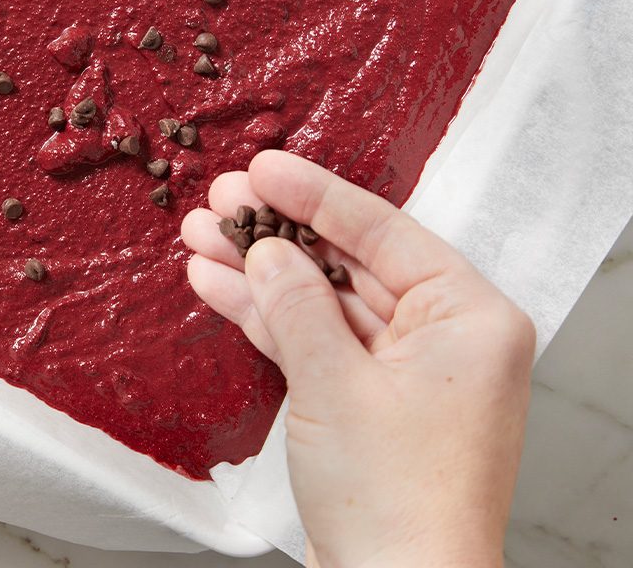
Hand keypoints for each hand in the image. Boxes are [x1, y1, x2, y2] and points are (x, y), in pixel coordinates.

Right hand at [182, 150, 534, 567]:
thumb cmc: (397, 501)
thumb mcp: (336, 383)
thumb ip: (296, 304)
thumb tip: (267, 247)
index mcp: (469, 318)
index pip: (383, 231)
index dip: (314, 195)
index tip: (262, 168)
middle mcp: (445, 338)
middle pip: (348, 263)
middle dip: (277, 234)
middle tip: (220, 200)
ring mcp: (405, 373)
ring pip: (323, 302)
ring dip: (260, 274)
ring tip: (201, 237)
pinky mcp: (369, 404)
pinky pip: (316, 343)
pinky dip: (268, 319)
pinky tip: (219, 287)